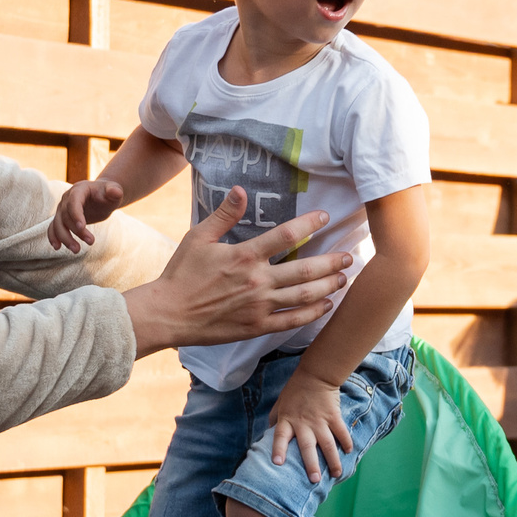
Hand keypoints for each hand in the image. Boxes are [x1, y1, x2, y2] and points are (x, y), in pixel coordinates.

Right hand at [49, 178, 123, 250]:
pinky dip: (53, 237)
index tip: (82, 227)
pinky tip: (57, 247)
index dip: (76, 214)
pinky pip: (53, 227)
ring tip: (76, 250)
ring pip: (57, 223)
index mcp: (79, 189)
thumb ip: (115, 191)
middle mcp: (67, 198)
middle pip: (66, 215)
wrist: (101, 196)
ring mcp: (62, 208)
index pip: (73, 201)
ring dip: (64, 237)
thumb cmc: (108, 193)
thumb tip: (116, 192)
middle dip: (76, 230)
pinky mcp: (62, 218)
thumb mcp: (114, 191)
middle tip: (91, 242)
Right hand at [122, 187, 353, 354]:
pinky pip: (292, 321)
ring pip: (304, 296)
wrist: (168, 314)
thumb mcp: (198, 237)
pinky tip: (326, 305)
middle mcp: (257, 281)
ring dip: (328, 286)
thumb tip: (240, 189)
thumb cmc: (181, 274)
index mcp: (244, 256)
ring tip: (343, 278)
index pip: (286, 235)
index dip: (310, 223)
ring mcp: (259, 307)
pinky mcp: (257, 327)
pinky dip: (313, 313)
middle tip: (349, 255)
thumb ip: (224, 214)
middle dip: (331, 261)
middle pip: (305, 269)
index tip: (325, 216)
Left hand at [269, 370, 351, 482]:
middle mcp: (303, 423)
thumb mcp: (279, 404)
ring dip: (333, 460)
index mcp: (287, 420)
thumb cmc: (295, 391)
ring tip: (336, 474)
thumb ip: (274, 420)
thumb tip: (269, 435)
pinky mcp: (334, 416)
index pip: (280, 436)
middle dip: (311, 464)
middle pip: (307, 446)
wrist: (315, 375)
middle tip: (314, 480)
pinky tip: (349, 452)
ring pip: (327, 443)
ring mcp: (320, 420)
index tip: (278, 463)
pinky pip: (341, 431)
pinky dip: (346, 442)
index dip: (278, 449)